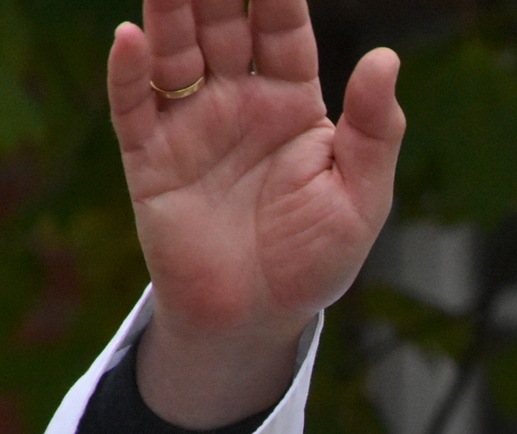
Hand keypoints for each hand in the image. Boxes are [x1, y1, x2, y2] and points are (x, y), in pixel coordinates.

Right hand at [107, 0, 405, 426]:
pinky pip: (134, 108)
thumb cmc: (315, 260)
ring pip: (175, 52)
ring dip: (170, 10)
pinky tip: (130, 38)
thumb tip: (387, 59)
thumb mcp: (361, 198)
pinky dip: (129, 73)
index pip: (281, 29)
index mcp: (291, 103)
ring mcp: (190, 127)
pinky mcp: (150, 161)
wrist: (258, 319)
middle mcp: (237, 102)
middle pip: (222, 24)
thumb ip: (375, 131)